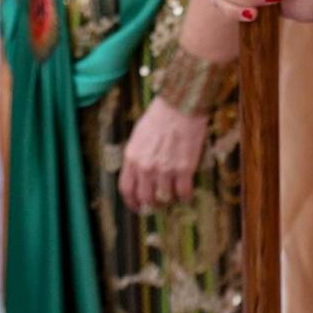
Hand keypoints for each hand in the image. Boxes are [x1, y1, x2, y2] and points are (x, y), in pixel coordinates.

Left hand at [118, 98, 208, 212]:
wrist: (180, 105)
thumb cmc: (159, 116)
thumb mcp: (138, 135)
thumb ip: (136, 156)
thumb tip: (138, 173)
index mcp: (132, 158)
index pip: (126, 189)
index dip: (131, 202)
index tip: (137, 207)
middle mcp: (146, 167)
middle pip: (145, 198)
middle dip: (152, 204)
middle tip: (158, 204)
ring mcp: (165, 169)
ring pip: (164, 198)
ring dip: (169, 200)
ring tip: (174, 196)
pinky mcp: (184, 169)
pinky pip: (183, 192)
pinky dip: (185, 196)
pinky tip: (186, 194)